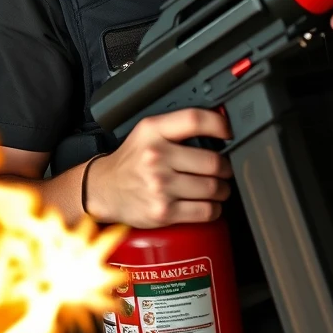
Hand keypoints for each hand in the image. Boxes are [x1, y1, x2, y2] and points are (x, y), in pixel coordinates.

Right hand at [85, 109, 232, 227]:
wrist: (105, 190)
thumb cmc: (132, 161)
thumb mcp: (147, 132)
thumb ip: (178, 126)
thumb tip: (219, 124)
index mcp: (152, 131)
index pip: (195, 120)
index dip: (220, 125)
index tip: (228, 133)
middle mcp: (155, 157)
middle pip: (213, 161)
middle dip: (224, 168)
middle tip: (222, 170)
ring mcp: (159, 186)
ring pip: (213, 188)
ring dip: (222, 190)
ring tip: (215, 188)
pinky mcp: (163, 212)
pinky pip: (206, 211)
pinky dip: (214, 209)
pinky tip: (207, 203)